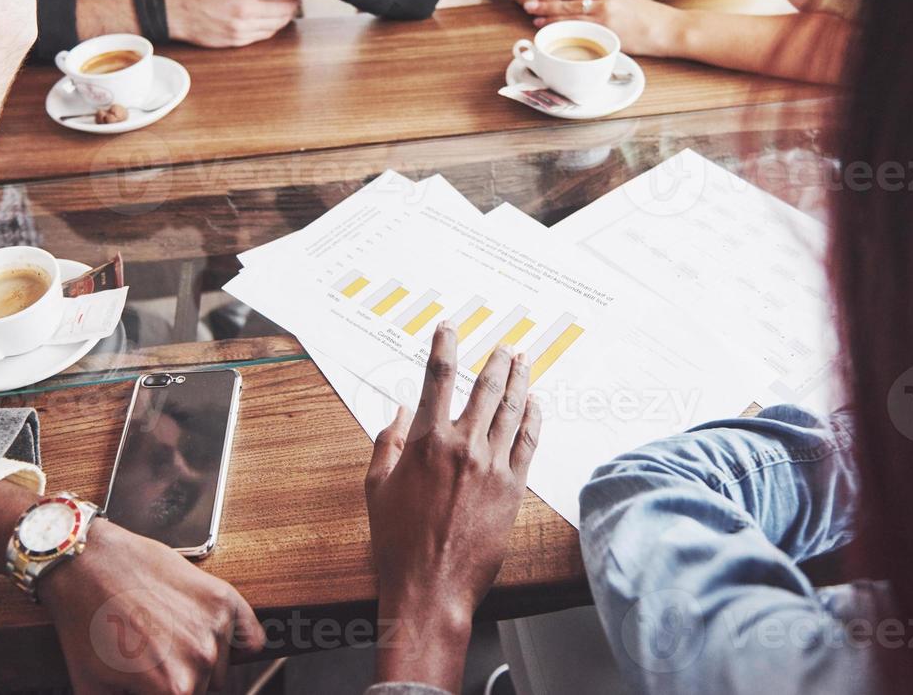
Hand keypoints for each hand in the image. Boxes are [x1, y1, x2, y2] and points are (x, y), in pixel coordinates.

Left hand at [39, 518, 266, 693]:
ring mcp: (216, 625)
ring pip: (220, 668)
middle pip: (203, 691)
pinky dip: (236, 642)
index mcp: (175, 688)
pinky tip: (204, 633)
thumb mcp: (94, 689)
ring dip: (199, 662)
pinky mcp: (222, 597)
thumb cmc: (86, 623)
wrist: (89, 565)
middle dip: (178, 683)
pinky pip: (250, 638)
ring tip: (165, 640)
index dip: (159, 694)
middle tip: (150, 664)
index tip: (152, 685)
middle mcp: (201, 659)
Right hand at [167, 0, 305, 47]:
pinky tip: (271, 19)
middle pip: (285, 9)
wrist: (179, 12)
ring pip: (277, 24)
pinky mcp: (239, 41)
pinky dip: (273, 26)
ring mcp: (243, 28)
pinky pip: (265, 35)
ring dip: (285, 15)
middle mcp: (246, 11)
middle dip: (294, 2)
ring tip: (285, 7)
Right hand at [366, 323, 541, 689]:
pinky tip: (535, 403)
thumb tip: (399, 411)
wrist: (430, 586)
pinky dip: (533, 417)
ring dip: (518, 380)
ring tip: (523, 360)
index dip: (444, 347)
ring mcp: (492, 466)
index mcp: (425, 441)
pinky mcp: (513, 488)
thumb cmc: (397, 541)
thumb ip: (387, 443)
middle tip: (505, 344)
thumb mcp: (377, 487)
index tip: (449, 327)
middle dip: (496, 360)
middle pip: (484, 389)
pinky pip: (527, 442)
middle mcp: (462, 446)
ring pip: (510, 410)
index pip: (437, 379)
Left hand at [522, 0, 685, 57]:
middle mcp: (604, 3)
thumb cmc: (653, 18)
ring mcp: (606, 20)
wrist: (671, 28)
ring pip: (572, 17)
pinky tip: (557, 36)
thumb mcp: (628, 4)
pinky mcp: (610, 36)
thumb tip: (595, 9)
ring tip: (534, 19)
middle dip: (545, 3)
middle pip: (568, 2)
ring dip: (551, 19)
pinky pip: (583, 34)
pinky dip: (567, 34)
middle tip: (527, 2)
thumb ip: (609, 5)